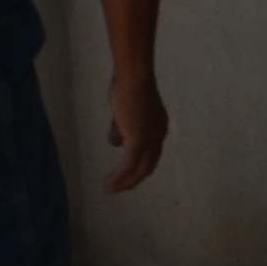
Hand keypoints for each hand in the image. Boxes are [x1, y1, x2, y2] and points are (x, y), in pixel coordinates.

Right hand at [106, 72, 169, 193]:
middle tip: (120, 188)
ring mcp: (150, 139)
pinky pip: (128, 166)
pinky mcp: (138, 140)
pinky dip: (119, 177)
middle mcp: (158, 135)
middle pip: (148, 165)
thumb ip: (121, 128)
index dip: (139, 165)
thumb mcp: (124, 111)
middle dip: (134, 179)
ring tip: (110, 189)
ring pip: (139, 169)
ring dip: (125, 182)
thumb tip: (115, 143)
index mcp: (158, 127)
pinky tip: (108, 183)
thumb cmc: (127, 86)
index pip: (151, 153)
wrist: (133, 76)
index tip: (127, 174)